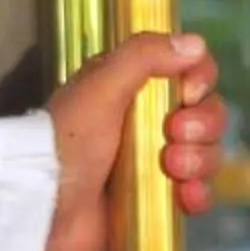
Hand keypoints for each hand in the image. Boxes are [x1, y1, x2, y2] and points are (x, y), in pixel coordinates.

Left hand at [41, 32, 225, 250]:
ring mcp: (153, 162)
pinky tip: (185, 196)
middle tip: (174, 134)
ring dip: (199, 159)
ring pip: (205, 153)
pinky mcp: (155, 199)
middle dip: (201, 125)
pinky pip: (196, 193)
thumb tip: (194, 43)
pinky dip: (197, 194)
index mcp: (132, 86)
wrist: (44, 207)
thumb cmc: (68, 139)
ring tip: (170, 168)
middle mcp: (146, 120)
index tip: (188, 92)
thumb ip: (144, 56)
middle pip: (206, 113)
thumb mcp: (101, 86)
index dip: (200, 80)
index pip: (189, 71)